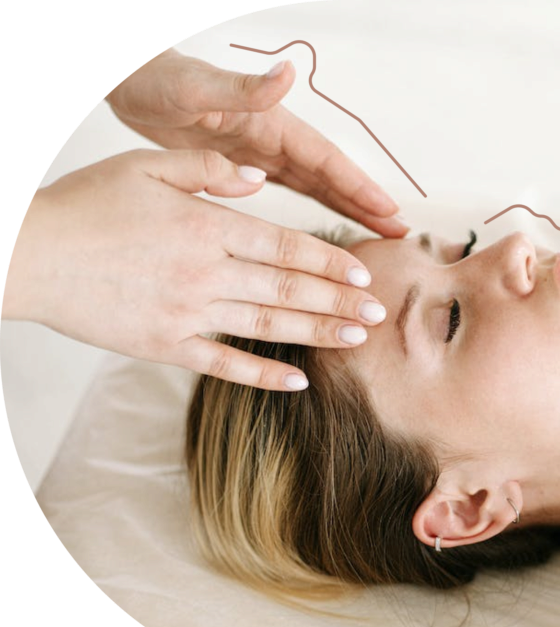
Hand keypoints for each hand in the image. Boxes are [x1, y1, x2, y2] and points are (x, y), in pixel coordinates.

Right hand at [5, 149, 387, 390]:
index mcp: (207, 227)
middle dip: (340, 302)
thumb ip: (210, 170)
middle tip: (379, 314)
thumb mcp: (147, 166)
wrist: (30, 256)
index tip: (364, 273)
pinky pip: (225, 364)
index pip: (286, 247)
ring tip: (356, 339)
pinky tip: (298, 381)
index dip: (330, 261)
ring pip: (268, 327)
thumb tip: (261, 177)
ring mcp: (188, 314)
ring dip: (318, 334)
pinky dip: (263, 374)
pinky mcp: (167, 346)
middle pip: (288, 290)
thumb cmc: (86, 206)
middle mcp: (206, 273)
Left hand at [106, 48, 407, 237]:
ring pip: (317, 188)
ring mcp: (264, 153)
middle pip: (332, 178)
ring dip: (349, 210)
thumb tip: (287, 73)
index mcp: (271, 124)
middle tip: (401, 233)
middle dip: (367, 205)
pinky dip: (316, 209)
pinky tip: (330, 228)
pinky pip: (292, 192)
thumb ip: (242, 87)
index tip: (390, 210)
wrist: (131, 82)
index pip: (326, 160)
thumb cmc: (159, 81)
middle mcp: (275, 139)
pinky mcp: (248, 166)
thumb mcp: (197, 87)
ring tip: (380, 235)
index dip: (359, 186)